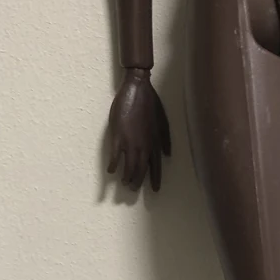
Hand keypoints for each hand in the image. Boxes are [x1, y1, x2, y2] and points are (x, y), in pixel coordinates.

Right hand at [106, 68, 170, 190]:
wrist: (137, 89)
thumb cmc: (150, 103)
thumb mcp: (163, 122)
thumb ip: (165, 140)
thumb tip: (168, 155)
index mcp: (155, 142)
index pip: (156, 165)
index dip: (155, 178)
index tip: (154, 190)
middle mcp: (145, 145)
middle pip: (142, 169)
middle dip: (138, 181)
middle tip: (133, 189)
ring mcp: (131, 142)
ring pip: (130, 166)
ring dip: (127, 177)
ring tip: (124, 183)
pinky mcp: (119, 136)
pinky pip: (116, 157)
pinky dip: (114, 165)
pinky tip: (111, 171)